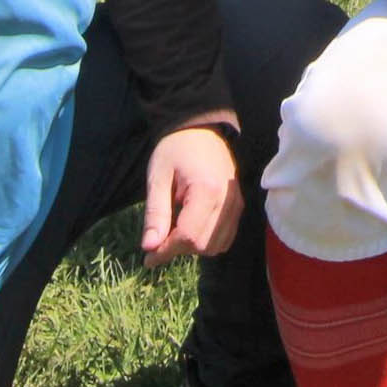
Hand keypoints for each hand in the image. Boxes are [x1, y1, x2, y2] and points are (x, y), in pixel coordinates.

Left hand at [141, 124, 239, 264]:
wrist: (200, 129)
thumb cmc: (174, 150)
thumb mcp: (158, 179)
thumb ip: (155, 214)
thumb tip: (149, 248)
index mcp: (206, 190)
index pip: (188, 236)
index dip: (166, 251)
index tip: (148, 256)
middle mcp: (227, 200)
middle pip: (202, 244)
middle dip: (178, 249)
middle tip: (159, 240)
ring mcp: (236, 204)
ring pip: (216, 245)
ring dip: (193, 247)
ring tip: (175, 230)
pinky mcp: (239, 206)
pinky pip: (226, 237)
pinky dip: (208, 241)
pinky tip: (191, 228)